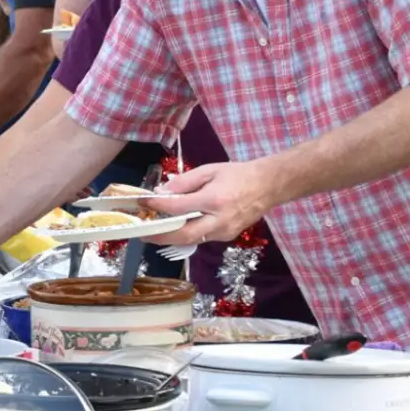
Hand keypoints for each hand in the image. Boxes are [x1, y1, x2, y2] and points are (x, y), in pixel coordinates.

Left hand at [143, 161, 281, 245]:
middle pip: (184, 234)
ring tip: (153, 232)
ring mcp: (225, 232)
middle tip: (141, 233)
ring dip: (170, 238)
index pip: (178, 207)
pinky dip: (185, 235)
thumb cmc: (237, 174)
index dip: (157, 205)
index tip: (141, 202)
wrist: (267, 186)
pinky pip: (201, 238)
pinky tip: (174, 229)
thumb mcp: (209, 170)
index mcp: (214, 200)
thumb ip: (184, 182)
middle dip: (160, 236)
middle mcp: (219, 220)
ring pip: (192, 240)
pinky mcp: (227, 236)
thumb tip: (161, 191)